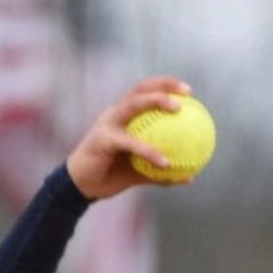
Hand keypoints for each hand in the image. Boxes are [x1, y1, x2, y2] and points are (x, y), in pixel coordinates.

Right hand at [66, 79, 190, 199]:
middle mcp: (115, 113)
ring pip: (133, 105)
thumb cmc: (110, 176)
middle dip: (163, 84)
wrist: (82, 187)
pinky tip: (166, 162)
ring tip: (177, 109)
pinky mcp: (102, 139)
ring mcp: (107, 123)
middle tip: (186, 92)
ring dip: (155, 101)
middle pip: (139, 89)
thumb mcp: (139, 173)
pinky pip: (130, 142)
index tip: (189, 92)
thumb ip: (161, 172)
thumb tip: (189, 176)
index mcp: (123, 116)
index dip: (165, 86)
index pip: (144, 92)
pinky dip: (148, 151)